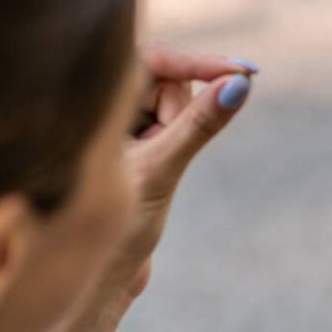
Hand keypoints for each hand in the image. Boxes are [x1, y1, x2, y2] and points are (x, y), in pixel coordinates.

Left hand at [100, 44, 257, 306]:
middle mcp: (96, 101)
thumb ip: (199, 125)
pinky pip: (169, 123)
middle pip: (166, 81)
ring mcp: (111, 118)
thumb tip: (240, 86)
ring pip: (171, 104)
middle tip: (162, 155)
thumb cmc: (114, 225)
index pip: (156, 58)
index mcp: (88, 98)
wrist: (97, 273)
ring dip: (175, 136)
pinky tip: (149, 175)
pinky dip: (173, 144)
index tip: (244, 72)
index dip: (201, 64)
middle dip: (178, 116)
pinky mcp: (127, 135)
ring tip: (149, 172)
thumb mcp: (162, 168)